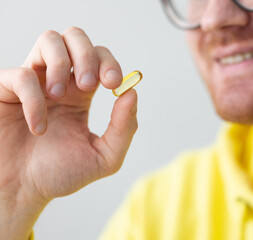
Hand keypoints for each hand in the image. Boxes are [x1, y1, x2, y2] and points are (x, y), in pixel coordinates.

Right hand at [0, 27, 137, 238]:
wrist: (22, 191)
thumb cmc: (60, 173)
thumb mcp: (103, 157)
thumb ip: (123, 128)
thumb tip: (132, 93)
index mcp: (82, 94)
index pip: (100, 58)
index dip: (109, 63)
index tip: (113, 84)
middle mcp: (59, 82)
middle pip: (76, 37)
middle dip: (87, 55)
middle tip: (90, 85)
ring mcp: (33, 82)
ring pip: (49, 39)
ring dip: (61, 63)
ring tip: (60, 95)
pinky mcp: (7, 89)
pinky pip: (21, 75)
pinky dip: (34, 99)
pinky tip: (39, 126)